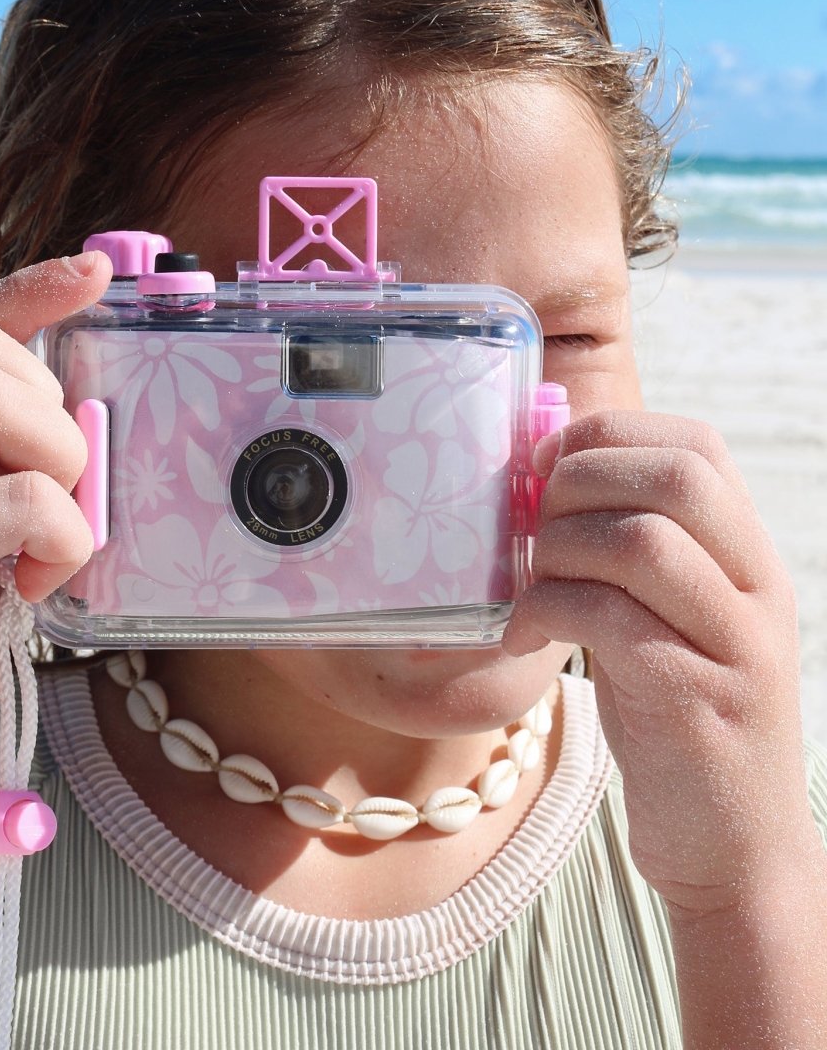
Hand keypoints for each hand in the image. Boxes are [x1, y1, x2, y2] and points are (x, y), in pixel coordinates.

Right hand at [0, 250, 112, 823]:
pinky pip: (23, 495)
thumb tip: (86, 419)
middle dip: (46, 402)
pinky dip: (61, 539)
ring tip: (45, 547)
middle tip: (52, 489)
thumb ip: (1, 474)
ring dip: (60, 470)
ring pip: (0, 402)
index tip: (96, 272)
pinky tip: (36, 586)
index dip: (29, 286)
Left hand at [502, 411, 816, 914]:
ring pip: (645, 543)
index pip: (696, 444)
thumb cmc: (671, 713)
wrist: (729, 844)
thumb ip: (620, 549)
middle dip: (580, 481)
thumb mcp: (657, 613)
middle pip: (676, 477)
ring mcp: (736, 644)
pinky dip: (545, 611)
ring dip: (559, 550)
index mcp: (745, 552)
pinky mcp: (698, 700)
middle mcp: (756, 586)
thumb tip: (535, 479)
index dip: (607, 433)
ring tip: (529, 586)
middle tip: (532, 524)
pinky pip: (611, 618)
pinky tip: (521, 637)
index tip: (543, 464)